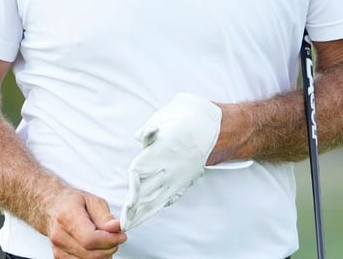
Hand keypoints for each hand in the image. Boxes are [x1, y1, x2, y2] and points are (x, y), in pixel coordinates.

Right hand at [45, 188, 126, 258]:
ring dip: (103, 254)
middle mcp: (59, 235)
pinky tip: (95, 247)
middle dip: (110, 247)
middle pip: (92, 254)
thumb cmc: (71, 203)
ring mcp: (58, 249)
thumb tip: (116, 228)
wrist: (51, 208)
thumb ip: (105, 216)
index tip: (121, 236)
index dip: (110, 240)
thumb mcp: (92, 200)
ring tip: (104, 241)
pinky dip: (94, 258)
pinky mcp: (60, 258)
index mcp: (67, 216)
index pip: (90, 239)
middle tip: (115, 238)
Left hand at [121, 93, 220, 230]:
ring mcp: (178, 176)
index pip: (142, 173)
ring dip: (145, 212)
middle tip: (124, 224)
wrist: (217, 128)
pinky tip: (152, 211)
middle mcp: (169, 168)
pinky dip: (160, 204)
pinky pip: (171, 195)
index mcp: (161, 152)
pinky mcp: (185, 180)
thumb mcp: (165, 118)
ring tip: (134, 224)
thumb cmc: (188, 119)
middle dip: (135, 208)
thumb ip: (149, 130)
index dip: (135, 188)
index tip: (129, 202)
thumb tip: (140, 137)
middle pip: (148, 191)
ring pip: (159, 197)